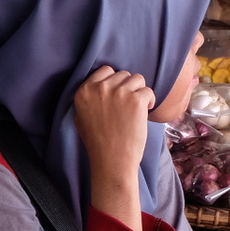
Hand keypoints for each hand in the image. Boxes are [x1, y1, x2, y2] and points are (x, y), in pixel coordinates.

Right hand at [75, 67, 154, 230]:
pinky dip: (150, 101)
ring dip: (140, 92)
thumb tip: (99, 86)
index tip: (119, 95)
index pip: (105, 70)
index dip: (115, 82)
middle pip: (123, 74)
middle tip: (128, 106)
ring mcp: (119, 92)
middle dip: (128, 87)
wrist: (112, 160)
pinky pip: (148, 91)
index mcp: (84, 90)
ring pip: (138, 79)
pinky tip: (145, 113)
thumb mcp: (80, 118)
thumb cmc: (97, 143)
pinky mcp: (136, 99)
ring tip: (137, 109)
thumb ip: (88, 98)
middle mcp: (100, 87)